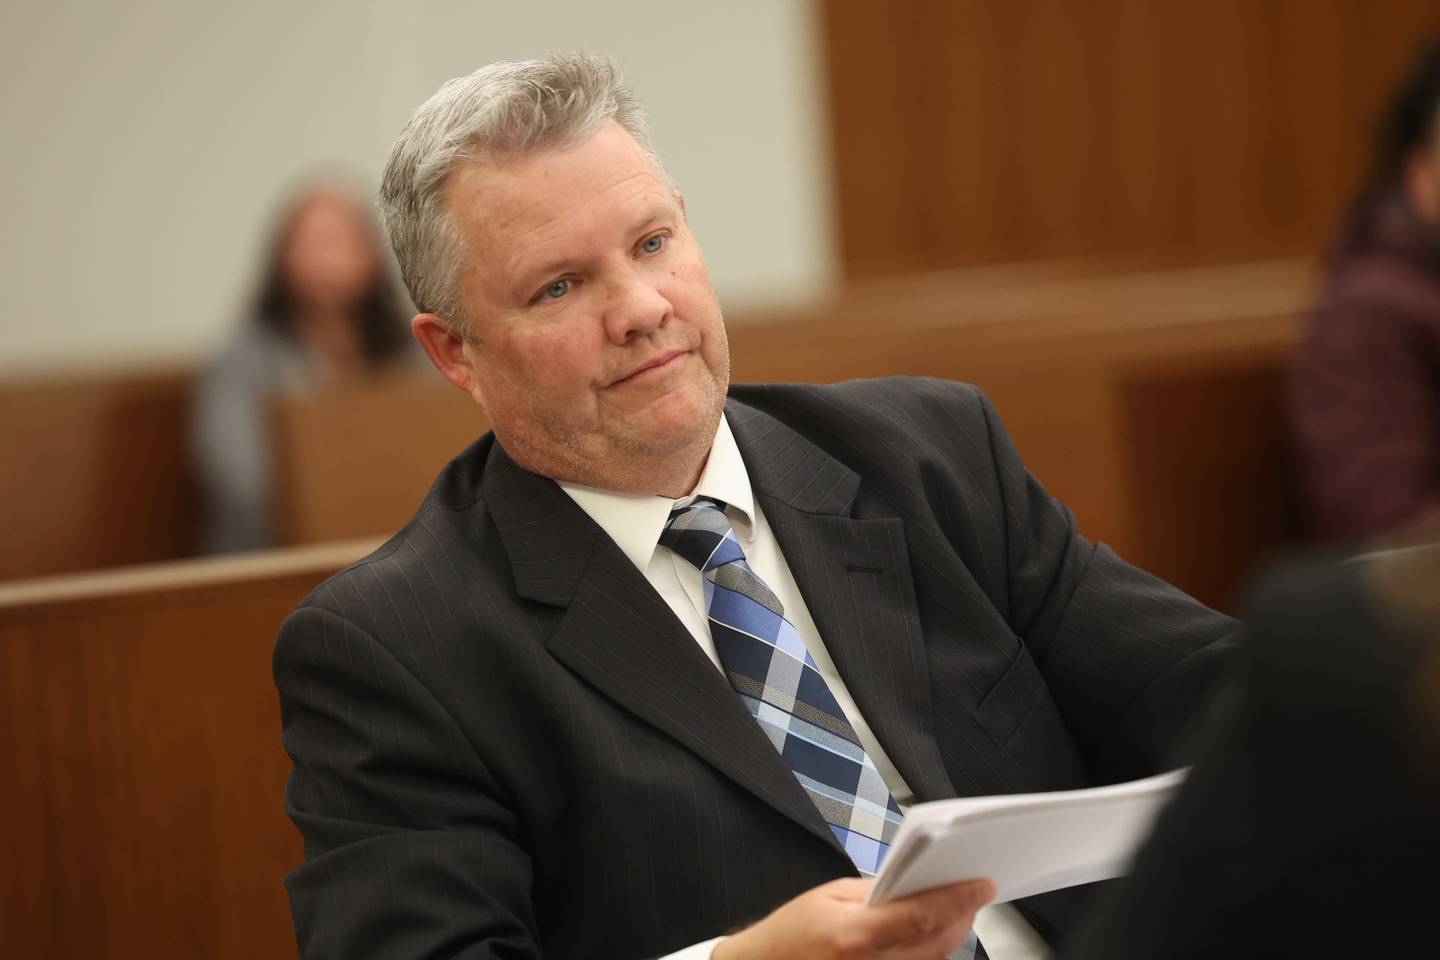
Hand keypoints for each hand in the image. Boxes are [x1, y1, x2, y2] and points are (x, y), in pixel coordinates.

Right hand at [712, 876, 995, 959]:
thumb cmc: (791, 934)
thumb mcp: (831, 896)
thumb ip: (878, 892)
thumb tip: (917, 885)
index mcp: (857, 936)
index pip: (923, 915)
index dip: (958, 898)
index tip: (982, 884)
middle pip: (938, 942)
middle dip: (962, 914)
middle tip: (975, 892)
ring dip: (951, 934)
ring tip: (960, 909)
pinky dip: (932, 952)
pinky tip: (935, 934)